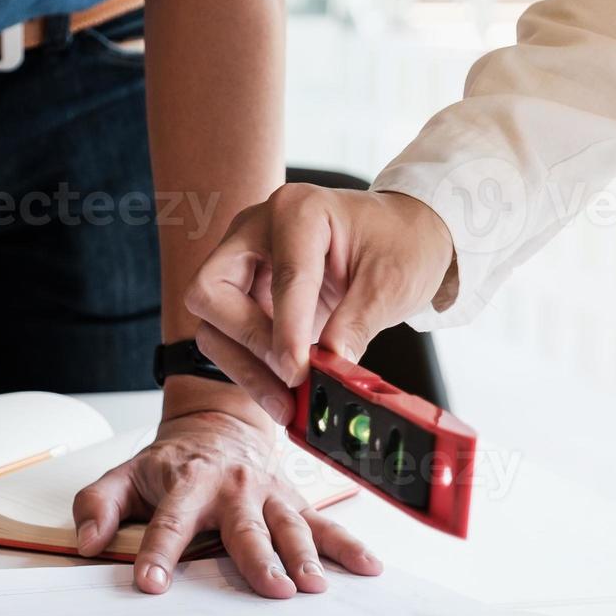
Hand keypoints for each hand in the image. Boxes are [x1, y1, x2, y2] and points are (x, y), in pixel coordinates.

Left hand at [71, 401, 382, 597]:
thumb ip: (99, 505)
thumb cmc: (170, 462)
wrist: (218, 423)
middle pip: (245, 527)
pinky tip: (368, 568)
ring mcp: (268, 494)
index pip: (169, 521)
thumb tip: (86, 541)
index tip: (151, 583)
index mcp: (187, 482)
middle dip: (258, 558)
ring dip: (306, 556)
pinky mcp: (293, 502)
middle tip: (271, 588)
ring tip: (315, 586)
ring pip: (289, 527)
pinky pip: (324, 525)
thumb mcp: (125, 475)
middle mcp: (233, 487)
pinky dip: (348, 546)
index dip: (158, 552)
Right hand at [183, 184, 454, 423]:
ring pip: (213, 323)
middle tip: (290, 380)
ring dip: (244, 367)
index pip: (284, 277)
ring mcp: (243, 261)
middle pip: (213, 292)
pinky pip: (227, 337)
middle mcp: (256, 230)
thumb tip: (331, 369)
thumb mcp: (391, 282)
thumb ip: (357, 323)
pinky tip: (281, 394)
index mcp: (298, 211)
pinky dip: (250, 370)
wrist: (402, 236)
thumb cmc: (398, 244)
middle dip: (249, 342)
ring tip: (285, 404)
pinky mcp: (243, 293)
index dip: (288, 332)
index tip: (299, 373)